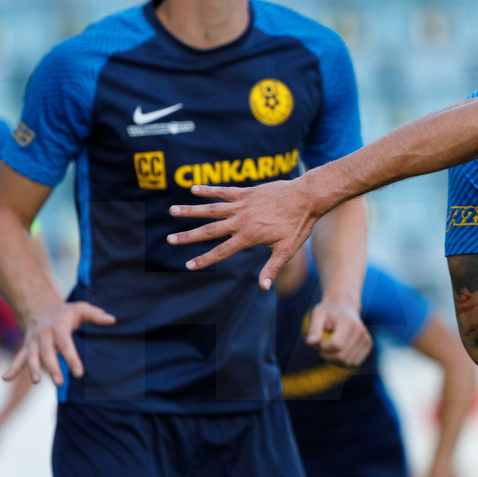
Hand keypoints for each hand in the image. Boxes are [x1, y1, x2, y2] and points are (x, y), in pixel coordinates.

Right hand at [4, 301, 116, 385]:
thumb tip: (112, 320)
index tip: (79, 373)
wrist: (39, 305)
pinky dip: (12, 368)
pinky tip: (5, 379)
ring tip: (37, 381)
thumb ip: (96, 314)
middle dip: (52, 367)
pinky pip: (19, 357)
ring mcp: (33, 341)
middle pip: (47, 353)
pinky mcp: (27, 346)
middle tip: (59, 382)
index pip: (65, 344)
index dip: (72, 358)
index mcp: (59, 327)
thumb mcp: (81, 308)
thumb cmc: (65, 311)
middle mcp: (44, 335)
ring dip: (33, 369)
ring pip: (32, 356)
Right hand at [167, 177, 318, 288]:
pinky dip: (208, 190)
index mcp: (249, 236)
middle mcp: (242, 220)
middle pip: (209, 230)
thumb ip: (272, 268)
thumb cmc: (299, 225)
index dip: (204, 259)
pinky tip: (193, 189)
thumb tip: (263, 287)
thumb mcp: (287, 250)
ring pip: (211, 208)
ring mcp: (243, 204)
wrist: (307, 197)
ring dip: (191, 210)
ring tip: (172, 211)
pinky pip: (223, 191)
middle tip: (170, 239)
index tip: (188, 265)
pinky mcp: (246, 192)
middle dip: (189, 236)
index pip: (222, 251)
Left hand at [307, 297, 371, 367]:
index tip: (317, 341)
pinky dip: (342, 362)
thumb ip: (313, 329)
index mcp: (348, 322)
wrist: (344, 307)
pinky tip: (337, 353)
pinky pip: (353, 364)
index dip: (322, 347)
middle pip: (341, 356)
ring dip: (333, 360)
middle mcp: (360, 331)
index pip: (335, 345)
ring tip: (328, 348)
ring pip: (347, 363)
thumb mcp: (317, 315)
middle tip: (321, 346)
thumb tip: (311, 343)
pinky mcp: (368, 346)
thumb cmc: (328, 312)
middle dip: (326, 355)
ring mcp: (366, 339)